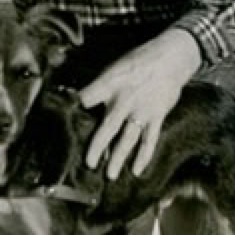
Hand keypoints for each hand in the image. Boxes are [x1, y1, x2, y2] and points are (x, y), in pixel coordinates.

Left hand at [79, 28, 200, 179]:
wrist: (170, 58)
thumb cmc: (138, 62)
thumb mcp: (114, 68)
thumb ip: (100, 87)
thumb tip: (84, 102)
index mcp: (109, 84)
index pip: (85, 99)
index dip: (75, 108)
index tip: (65, 120)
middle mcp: (124, 100)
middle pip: (107, 127)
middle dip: (97, 147)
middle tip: (89, 164)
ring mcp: (141, 110)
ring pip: (128, 139)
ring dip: (118, 158)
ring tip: (110, 175)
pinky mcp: (156, 116)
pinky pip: (149, 140)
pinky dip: (143, 156)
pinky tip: (136, 170)